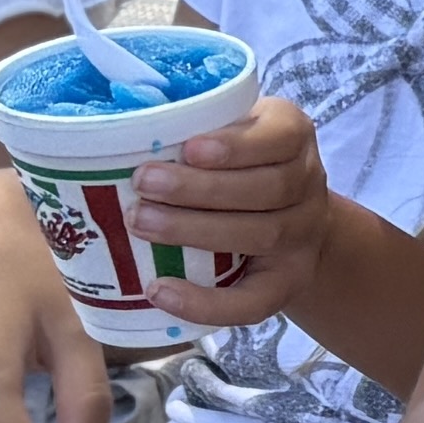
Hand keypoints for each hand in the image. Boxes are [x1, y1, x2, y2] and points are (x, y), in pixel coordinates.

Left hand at [125, 95, 333, 329]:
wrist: (286, 213)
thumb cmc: (230, 161)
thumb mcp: (226, 125)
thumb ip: (190, 120)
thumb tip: (114, 121)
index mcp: (293, 136)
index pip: (282, 137)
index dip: (238, 146)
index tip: (189, 148)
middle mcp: (309, 184)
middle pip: (271, 188)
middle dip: (202, 188)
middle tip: (143, 183)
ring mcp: (303, 235)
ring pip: (262, 235)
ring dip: (196, 231)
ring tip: (141, 223)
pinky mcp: (287, 281)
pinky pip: (256, 301)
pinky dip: (207, 302)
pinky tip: (160, 290)